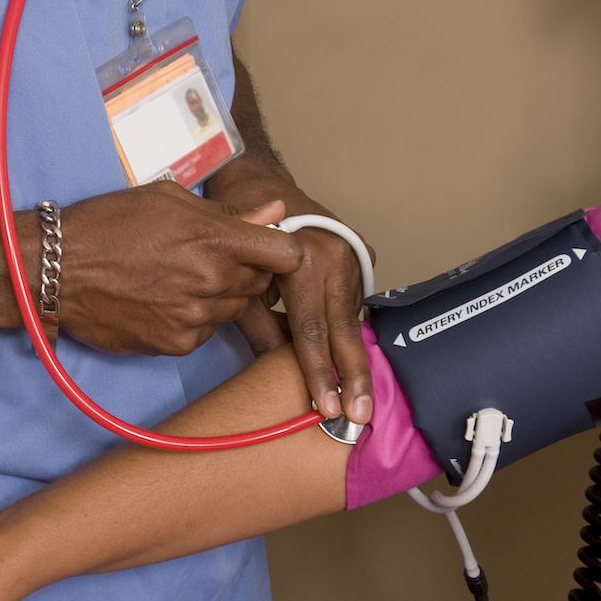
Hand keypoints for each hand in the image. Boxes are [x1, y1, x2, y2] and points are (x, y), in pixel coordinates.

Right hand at [51, 182, 302, 355]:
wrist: (56, 269)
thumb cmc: (109, 224)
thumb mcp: (168, 200)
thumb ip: (229, 212)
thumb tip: (276, 210)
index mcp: (216, 238)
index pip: (287, 254)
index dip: (281, 251)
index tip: (267, 249)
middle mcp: (213, 280)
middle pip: (262, 284)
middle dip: (247, 272)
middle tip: (210, 260)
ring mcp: (196, 316)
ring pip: (234, 310)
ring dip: (219, 296)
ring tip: (178, 279)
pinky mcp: (178, 343)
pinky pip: (206, 332)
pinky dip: (193, 319)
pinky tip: (163, 301)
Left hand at [208, 173, 374, 425]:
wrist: (258, 183)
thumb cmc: (238, 230)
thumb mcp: (238, 279)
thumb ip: (259, 324)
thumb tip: (274, 367)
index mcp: (303, 258)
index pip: (312, 330)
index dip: (319, 373)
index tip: (326, 408)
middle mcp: (336, 255)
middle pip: (344, 329)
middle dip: (352, 377)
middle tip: (359, 417)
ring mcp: (353, 253)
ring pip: (352, 318)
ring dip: (353, 359)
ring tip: (360, 400)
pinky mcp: (362, 253)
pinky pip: (354, 301)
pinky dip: (349, 330)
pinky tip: (352, 363)